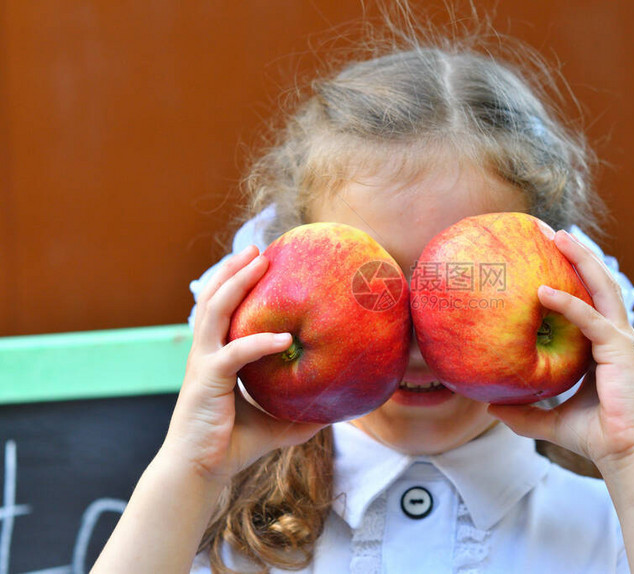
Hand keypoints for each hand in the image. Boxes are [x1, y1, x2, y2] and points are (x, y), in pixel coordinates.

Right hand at [163, 245, 324, 483]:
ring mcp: (203, 364)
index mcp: (216, 357)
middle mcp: (205, 353)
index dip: (235, 283)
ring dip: (236, 282)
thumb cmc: (233, 446)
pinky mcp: (207, 380)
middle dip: (233, 269)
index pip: (222, 311)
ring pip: (215, 311)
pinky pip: (235, 353)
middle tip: (258, 248)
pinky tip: (285, 337)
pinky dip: (259, 341)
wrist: (200, 472)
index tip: (259, 263)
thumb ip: (301, 411)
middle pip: (213, 298)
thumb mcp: (276, 424)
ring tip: (259, 262)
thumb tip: (337, 409)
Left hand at [487, 229, 633, 468]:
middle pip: (599, 283)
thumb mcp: (552, 422)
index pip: (590, 299)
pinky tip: (543, 291)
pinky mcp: (621, 352)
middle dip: (578, 254)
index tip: (548, 254)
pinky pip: (591, 320)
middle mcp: (617, 337)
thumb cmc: (599, 438)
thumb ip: (524, 414)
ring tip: (558, 236)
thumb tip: (491, 409)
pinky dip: (568, 303)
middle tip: (551, 231)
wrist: (629, 456)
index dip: (573, 274)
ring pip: (602, 289)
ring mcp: (622, 341)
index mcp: (605, 347)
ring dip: (580, 259)